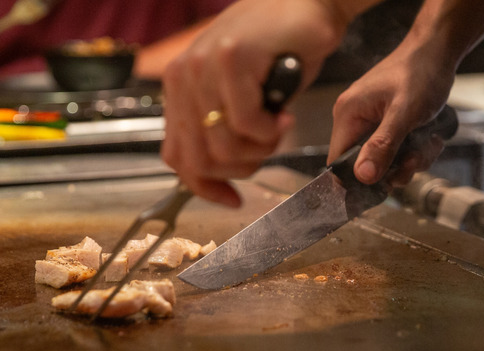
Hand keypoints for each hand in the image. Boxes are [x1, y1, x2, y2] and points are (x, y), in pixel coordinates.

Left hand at [160, 0, 346, 206]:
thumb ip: (217, 132)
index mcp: (177, 90)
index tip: (232, 198)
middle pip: (198, 158)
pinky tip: (284, 116)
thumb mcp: (236, 99)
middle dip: (239, 169)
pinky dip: (270, 131)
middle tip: (267, 152)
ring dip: (259, 151)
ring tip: (277, 130)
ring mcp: (203, 66)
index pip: (176, 156)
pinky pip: (246, 122)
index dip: (203, 186)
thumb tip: (212, 182)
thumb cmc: (277, 55)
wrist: (307, 5)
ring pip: (222, 145)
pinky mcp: (232, 59)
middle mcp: (182, 77)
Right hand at [327, 33, 454, 186]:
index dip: (357, 178)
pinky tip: (427, 138)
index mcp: (347, 115)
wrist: (436, 50)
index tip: (383, 185)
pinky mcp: (382, 121)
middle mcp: (352, 119)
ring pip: (382, 158)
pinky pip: (392, 147)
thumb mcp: (404, 113)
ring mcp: (367, 120)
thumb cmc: (420, 73)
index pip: (337, 161)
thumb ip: (382, 145)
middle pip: (363, 163)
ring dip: (408, 159)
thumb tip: (362, 177)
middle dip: (393, 167)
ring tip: (428, 144)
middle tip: (416, 160)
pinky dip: (412, 149)